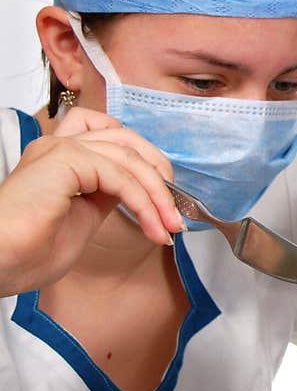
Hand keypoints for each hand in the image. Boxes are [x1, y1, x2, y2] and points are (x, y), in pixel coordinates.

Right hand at [0, 107, 184, 295]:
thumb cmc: (27, 252)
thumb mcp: (83, 218)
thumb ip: (107, 196)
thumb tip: (138, 191)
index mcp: (62, 157)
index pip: (117, 139)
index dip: (148, 163)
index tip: (167, 200)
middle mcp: (60, 145)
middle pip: (128, 141)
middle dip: (160, 175)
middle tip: (175, 213)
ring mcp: (60, 149)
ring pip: (129, 157)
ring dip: (157, 195)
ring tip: (169, 227)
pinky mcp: (64, 160)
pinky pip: (120, 175)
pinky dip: (143, 202)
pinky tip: (152, 226)